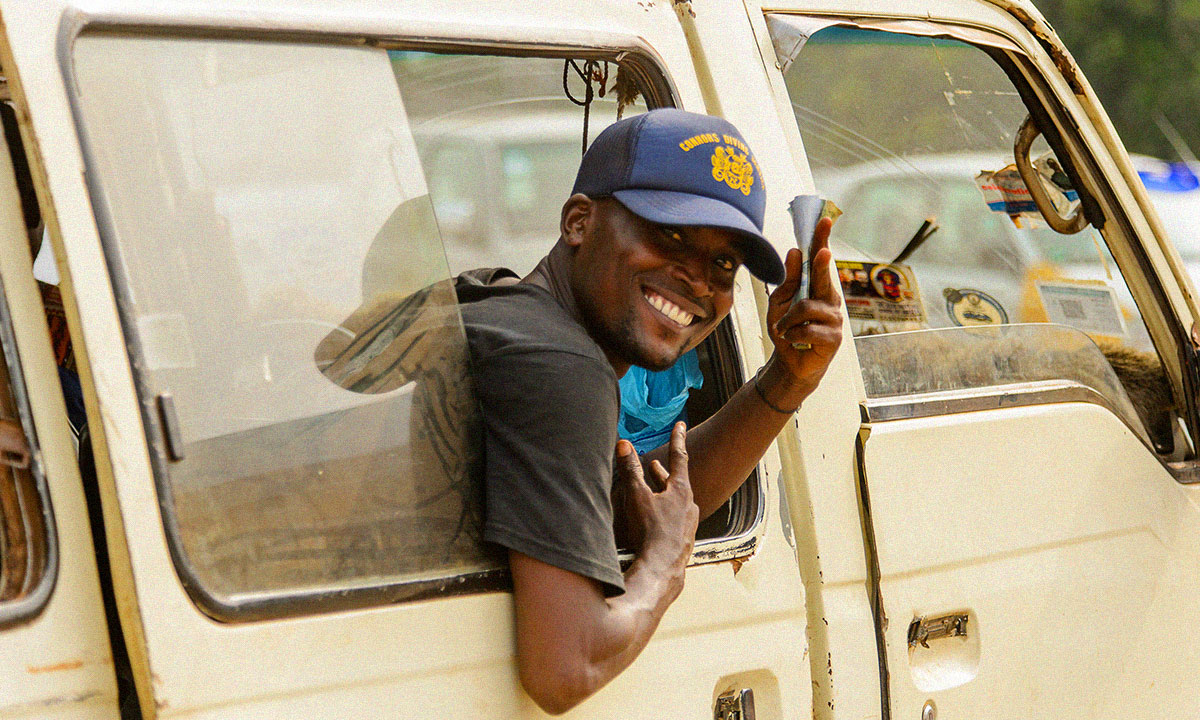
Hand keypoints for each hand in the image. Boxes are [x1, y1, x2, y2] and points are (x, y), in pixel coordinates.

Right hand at [614, 424, 698, 584]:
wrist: (662, 570)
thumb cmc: (650, 532)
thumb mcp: (637, 497)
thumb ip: (630, 470)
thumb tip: (623, 444)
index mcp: (681, 490)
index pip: (679, 457)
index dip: (677, 439)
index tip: (680, 425)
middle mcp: (689, 505)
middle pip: (676, 482)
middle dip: (663, 473)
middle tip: (655, 464)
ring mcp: (688, 524)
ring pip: (676, 502)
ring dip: (663, 493)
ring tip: (654, 490)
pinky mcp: (683, 540)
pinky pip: (674, 519)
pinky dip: (663, 512)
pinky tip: (655, 520)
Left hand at [762, 216, 843, 408]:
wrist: (790, 363)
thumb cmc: (787, 330)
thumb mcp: (780, 303)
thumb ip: (787, 281)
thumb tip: (792, 252)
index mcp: (816, 288)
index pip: (818, 260)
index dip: (821, 240)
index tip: (825, 220)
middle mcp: (829, 300)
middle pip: (823, 275)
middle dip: (820, 263)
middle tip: (821, 251)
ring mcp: (834, 318)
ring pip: (806, 307)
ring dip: (788, 320)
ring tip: (784, 329)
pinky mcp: (834, 338)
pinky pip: (808, 329)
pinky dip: (793, 334)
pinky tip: (794, 340)